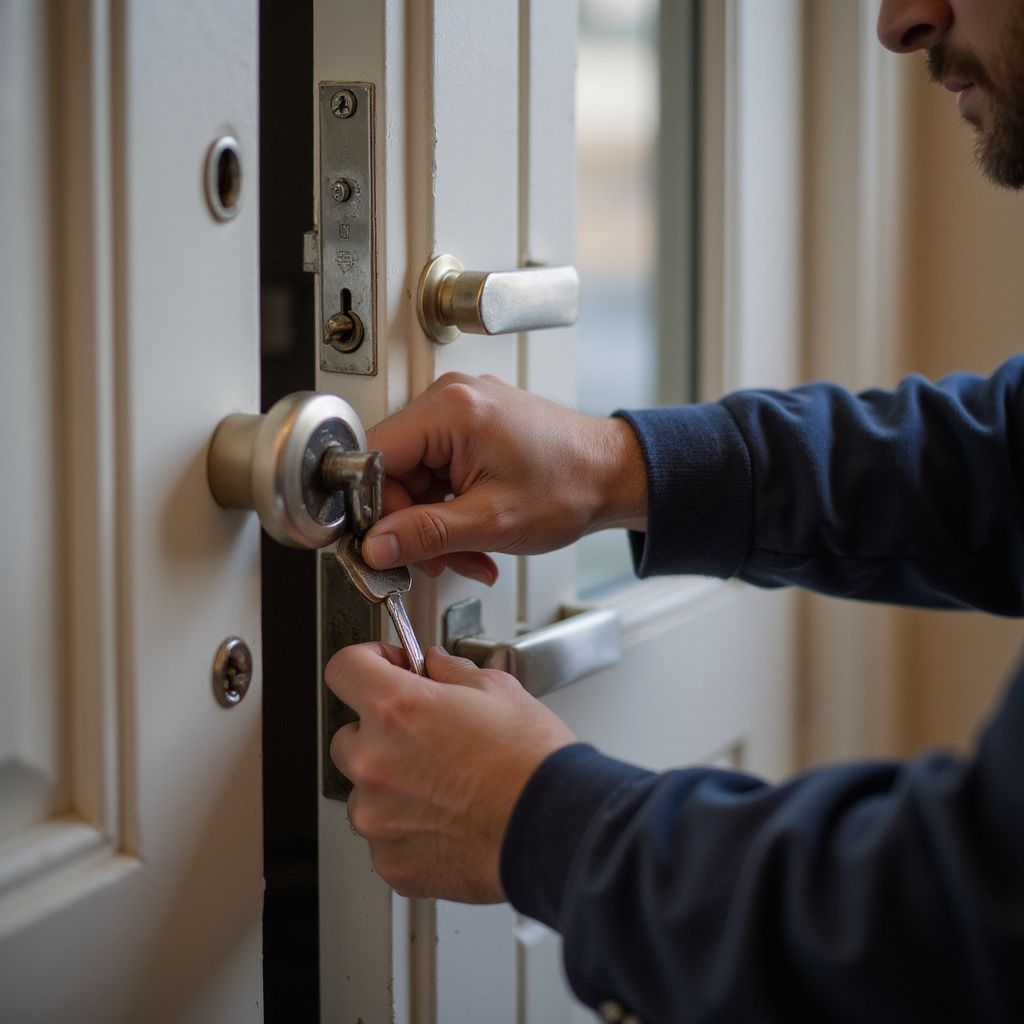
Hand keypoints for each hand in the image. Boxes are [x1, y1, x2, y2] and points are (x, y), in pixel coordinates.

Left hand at [326, 642, 576, 902]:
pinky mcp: (390, 861)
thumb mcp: (499, 690)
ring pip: (363, 791)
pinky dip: (406, 827)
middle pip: (348, 735)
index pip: (345, 668)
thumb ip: (452, 672)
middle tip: (425, 736)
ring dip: (390, 784)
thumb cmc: (532, 763)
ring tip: (444, 785)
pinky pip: (384, 836)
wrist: (554, 830)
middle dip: (379, 730)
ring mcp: (377, 817)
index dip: (366, 661)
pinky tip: (447, 818)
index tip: (383, 667)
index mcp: (397, 709)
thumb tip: (435, 665)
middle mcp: (375, 762)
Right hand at [362, 373, 646, 581]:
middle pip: (395, 471)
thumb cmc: (573, 484)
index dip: (374, 507)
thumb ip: (426, 534)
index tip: (382, 543)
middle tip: (434, 560)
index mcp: (451, 409)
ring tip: (468, 553)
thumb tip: (376, 546)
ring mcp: (462, 412)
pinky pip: (439, 473)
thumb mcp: (492, 521)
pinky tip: (473, 536)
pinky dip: (451, 511)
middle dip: (413, 525)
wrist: (615, 475)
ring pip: (417, 479)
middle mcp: (451, 399)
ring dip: (435, 525)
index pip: (376, 456)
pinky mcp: (473, 429)